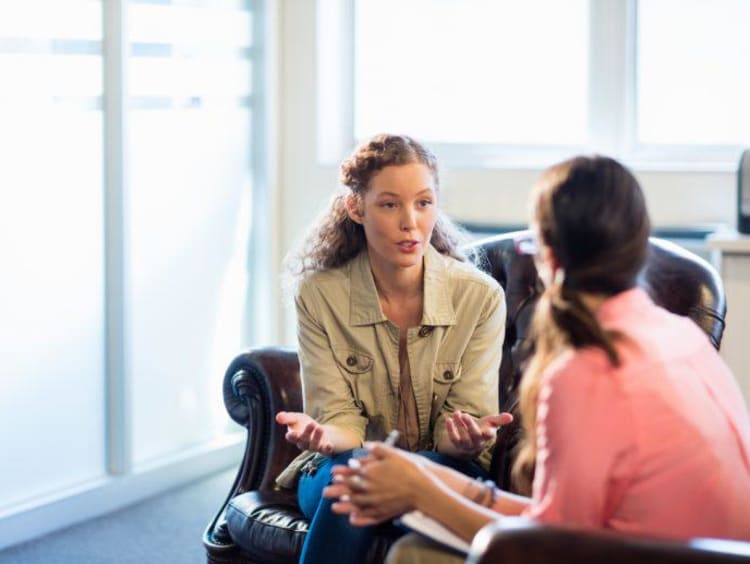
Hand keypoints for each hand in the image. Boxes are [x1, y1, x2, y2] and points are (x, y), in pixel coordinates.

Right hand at [275, 411, 333, 454]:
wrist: (319, 430)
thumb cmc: (304, 424)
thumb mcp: (297, 418)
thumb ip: (288, 418)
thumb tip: (278, 417)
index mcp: (295, 436)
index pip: (291, 438)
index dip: (291, 436)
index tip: (291, 433)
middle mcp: (304, 444)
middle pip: (303, 441)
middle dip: (307, 433)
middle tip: (312, 424)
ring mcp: (314, 447)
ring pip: (314, 446)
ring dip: (317, 438)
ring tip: (320, 428)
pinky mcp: (324, 449)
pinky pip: (326, 452)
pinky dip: (327, 449)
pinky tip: (330, 445)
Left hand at [323, 443, 437, 525]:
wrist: (423, 488)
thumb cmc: (409, 468)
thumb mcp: (393, 453)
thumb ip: (378, 448)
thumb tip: (366, 445)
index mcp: (371, 473)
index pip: (352, 474)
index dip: (341, 474)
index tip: (332, 475)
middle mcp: (371, 488)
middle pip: (349, 490)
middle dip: (336, 490)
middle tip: (325, 492)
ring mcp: (377, 502)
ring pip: (356, 505)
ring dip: (344, 506)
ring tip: (334, 507)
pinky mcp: (384, 512)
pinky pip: (368, 516)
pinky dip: (359, 518)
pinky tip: (352, 519)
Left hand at [446, 410, 512, 455]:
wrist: (471, 441)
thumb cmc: (483, 428)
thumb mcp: (491, 423)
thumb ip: (500, 419)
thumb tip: (511, 417)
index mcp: (487, 436)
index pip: (489, 436)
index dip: (489, 434)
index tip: (489, 431)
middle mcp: (478, 443)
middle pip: (475, 436)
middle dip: (470, 425)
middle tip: (465, 415)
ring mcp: (467, 445)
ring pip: (464, 438)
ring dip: (459, 425)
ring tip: (456, 413)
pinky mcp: (457, 445)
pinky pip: (454, 439)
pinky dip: (450, 430)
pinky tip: (448, 420)